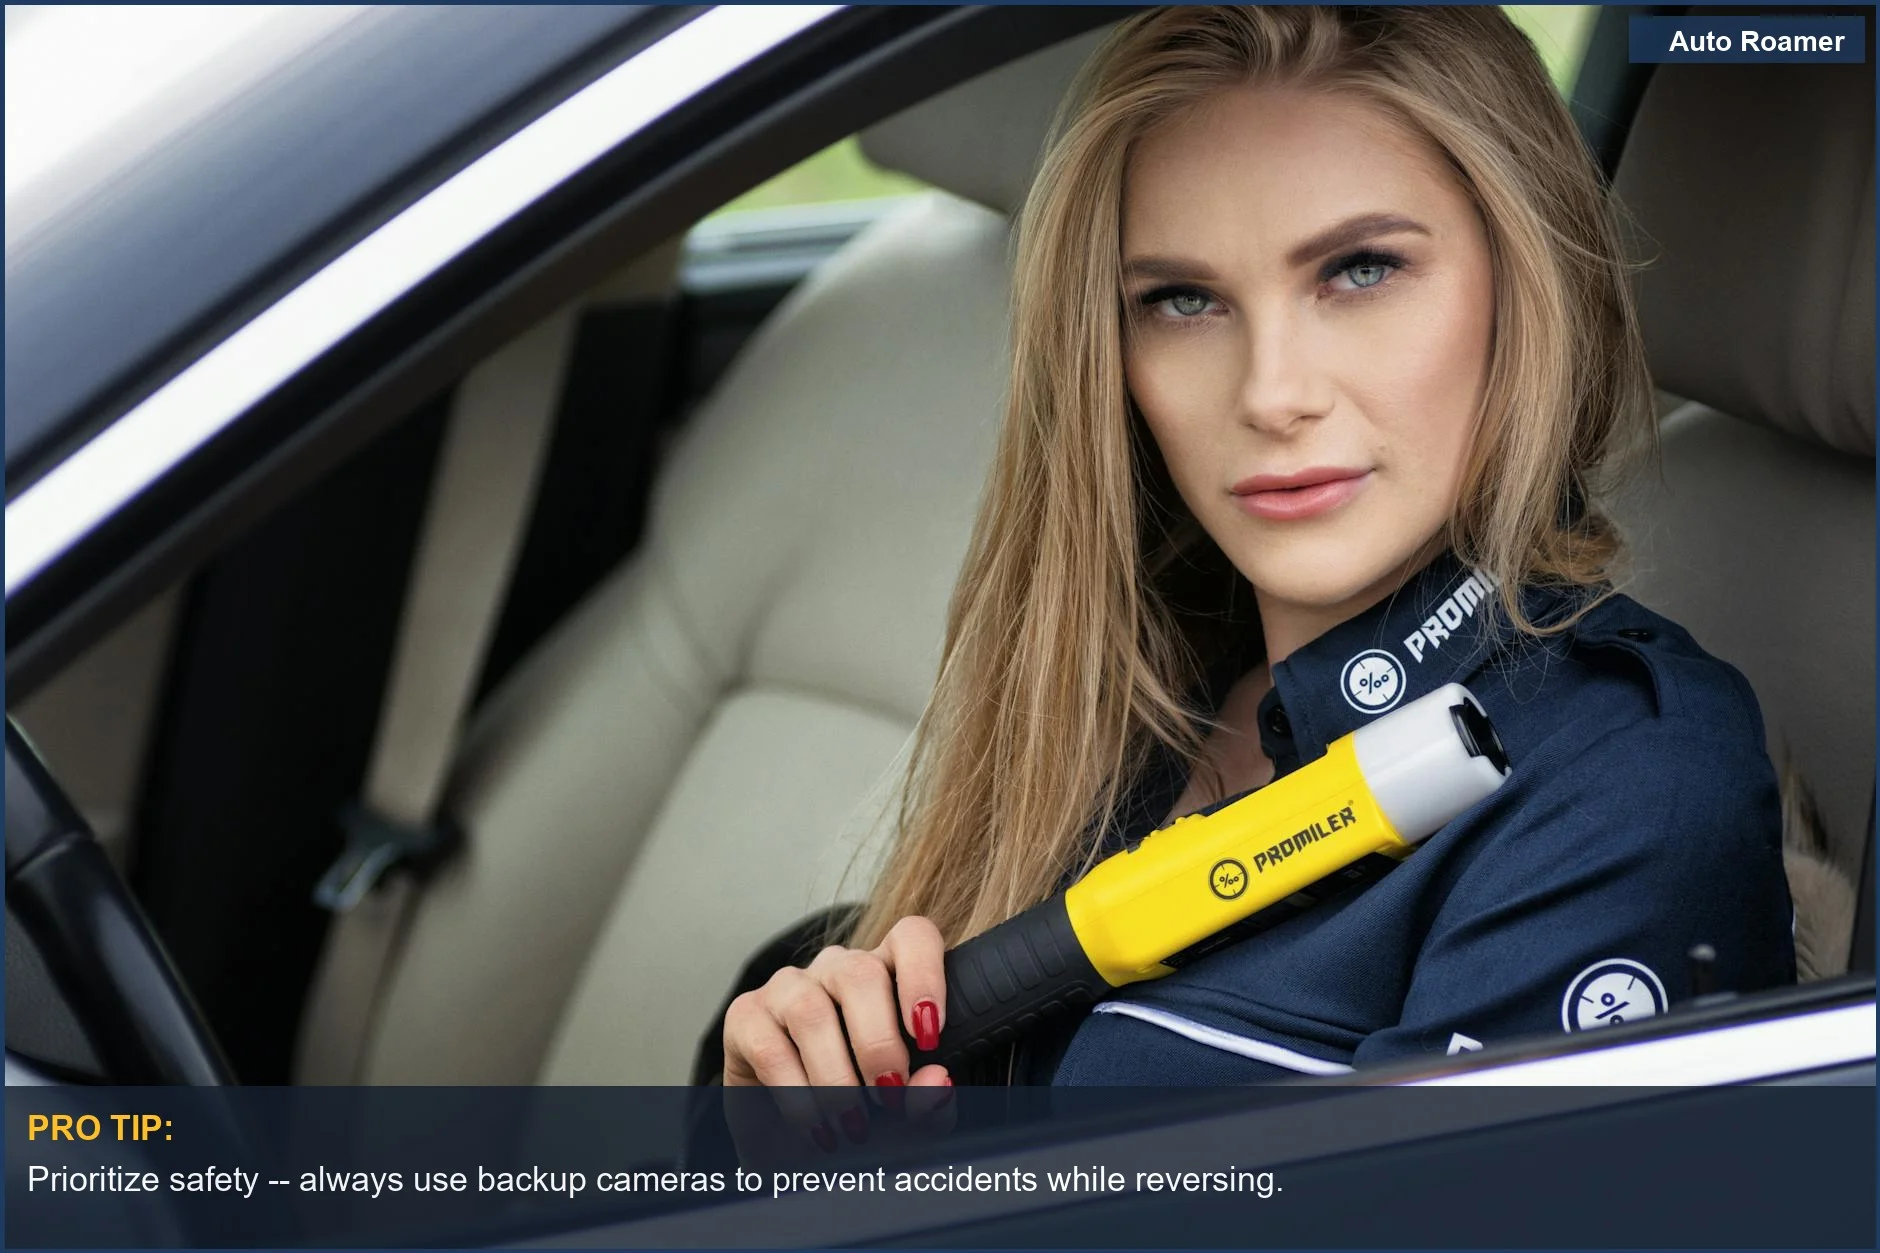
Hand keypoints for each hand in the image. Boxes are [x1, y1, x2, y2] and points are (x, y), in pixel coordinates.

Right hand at [722, 915, 953, 1153]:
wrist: (790, 1145)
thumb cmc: (858, 1111)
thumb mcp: (902, 1111)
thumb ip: (930, 1099)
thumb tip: (939, 1082)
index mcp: (888, 975)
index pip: (912, 938)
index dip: (924, 975)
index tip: (930, 1034)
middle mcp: (838, 970)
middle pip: (860, 974)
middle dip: (879, 1045)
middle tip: (889, 1097)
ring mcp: (788, 987)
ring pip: (811, 1010)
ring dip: (835, 1076)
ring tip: (852, 1123)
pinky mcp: (746, 1015)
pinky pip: (770, 1047)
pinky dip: (797, 1096)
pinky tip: (815, 1128)